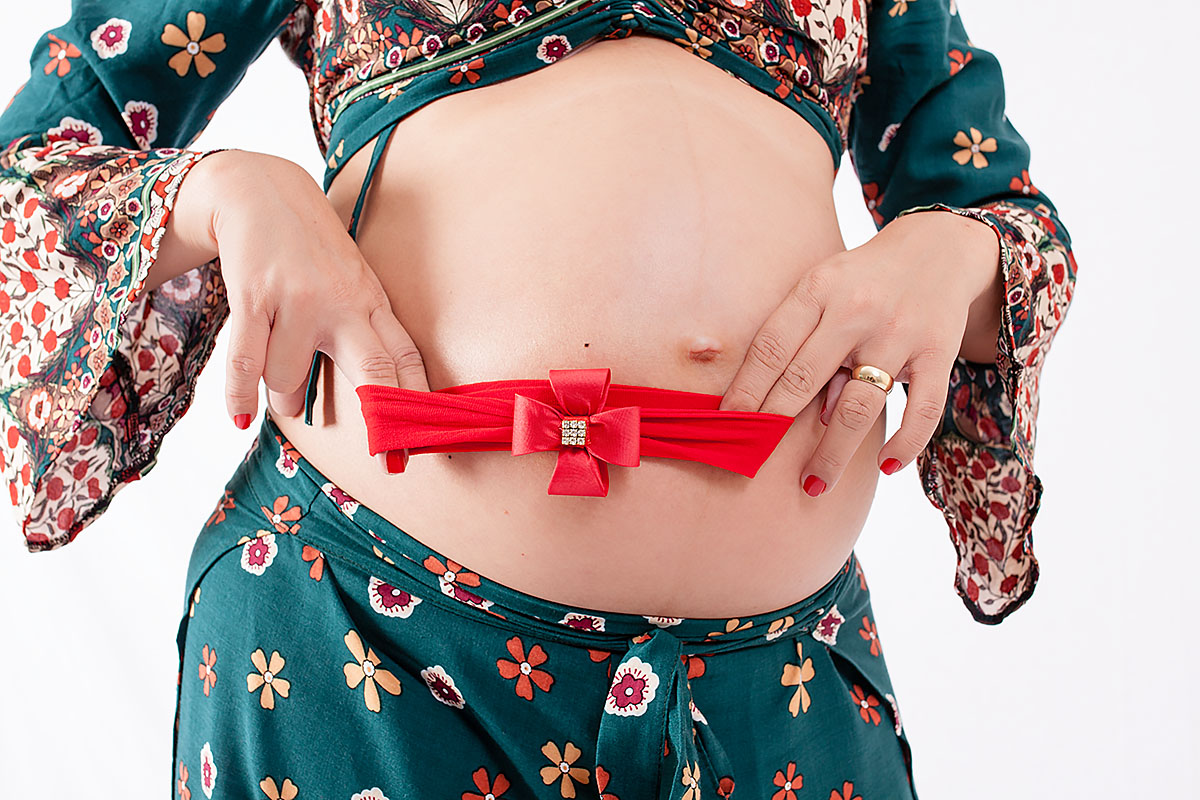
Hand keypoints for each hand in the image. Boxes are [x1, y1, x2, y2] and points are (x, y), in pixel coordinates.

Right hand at [159, 149, 429, 469]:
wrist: (262, 191)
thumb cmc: (313, 253)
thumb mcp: (355, 287)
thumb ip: (366, 338)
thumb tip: (379, 402)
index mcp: (374, 305)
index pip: (406, 361)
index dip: (418, 405)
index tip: (429, 443)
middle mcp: (343, 305)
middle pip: (374, 374)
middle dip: (381, 422)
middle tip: (385, 465)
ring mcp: (299, 301)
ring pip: (290, 382)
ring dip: (283, 396)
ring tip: (283, 383)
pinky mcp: (256, 298)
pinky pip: (246, 364)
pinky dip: (239, 398)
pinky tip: (240, 418)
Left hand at [718, 210, 1000, 495]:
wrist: (940, 247)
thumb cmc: (863, 280)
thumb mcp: (825, 291)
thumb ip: (807, 342)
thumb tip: (806, 415)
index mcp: (818, 289)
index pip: (771, 347)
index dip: (746, 389)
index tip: (728, 424)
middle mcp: (856, 310)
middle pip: (804, 378)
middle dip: (774, 424)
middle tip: (753, 459)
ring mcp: (899, 332)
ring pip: (857, 406)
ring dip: (832, 453)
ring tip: (814, 486)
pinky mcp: (939, 352)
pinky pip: (922, 409)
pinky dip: (905, 443)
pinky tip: (886, 466)